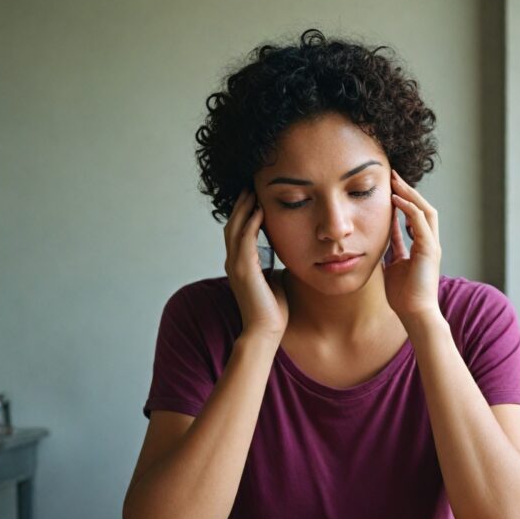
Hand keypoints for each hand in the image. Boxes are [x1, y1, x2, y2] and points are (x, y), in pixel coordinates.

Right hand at [223, 190, 288, 339]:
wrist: (266, 332)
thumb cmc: (272, 310)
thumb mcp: (274, 280)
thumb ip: (273, 265)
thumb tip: (286, 252)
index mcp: (240, 265)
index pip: (239, 231)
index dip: (244, 213)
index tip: (255, 196)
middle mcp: (234, 262)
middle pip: (233, 224)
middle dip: (241, 204)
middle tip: (250, 185)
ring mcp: (236, 266)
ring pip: (236, 228)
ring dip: (244, 208)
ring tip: (253, 191)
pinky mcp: (243, 270)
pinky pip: (245, 240)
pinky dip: (251, 223)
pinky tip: (259, 210)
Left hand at [383, 170, 441, 326]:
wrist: (414, 313)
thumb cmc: (403, 296)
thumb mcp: (392, 267)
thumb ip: (390, 252)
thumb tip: (376, 242)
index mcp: (421, 246)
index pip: (413, 217)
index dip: (402, 201)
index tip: (389, 188)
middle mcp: (429, 243)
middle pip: (422, 208)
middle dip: (408, 190)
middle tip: (393, 175)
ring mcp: (432, 245)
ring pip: (424, 210)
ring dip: (409, 194)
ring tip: (395, 181)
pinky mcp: (429, 250)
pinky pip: (420, 222)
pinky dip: (408, 209)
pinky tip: (395, 199)